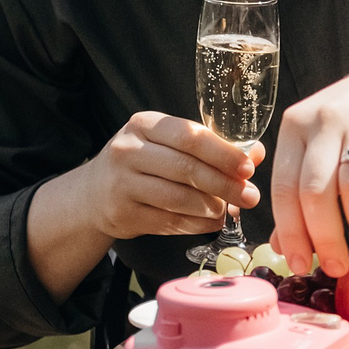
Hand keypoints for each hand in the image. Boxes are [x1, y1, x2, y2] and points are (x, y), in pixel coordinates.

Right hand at [27, 113, 259, 298]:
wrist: (93, 194)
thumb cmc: (142, 162)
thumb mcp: (168, 144)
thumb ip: (210, 146)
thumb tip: (256, 154)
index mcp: (144, 124)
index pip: (189, 136)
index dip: (223, 153)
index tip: (248, 167)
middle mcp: (128, 151)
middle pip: (186, 168)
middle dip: (224, 185)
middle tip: (250, 196)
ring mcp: (122, 184)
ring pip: (178, 198)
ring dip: (212, 207)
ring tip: (229, 209)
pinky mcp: (123, 215)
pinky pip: (169, 222)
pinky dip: (197, 224)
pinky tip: (212, 222)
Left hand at [270, 22, 348, 277]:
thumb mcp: (322, 146)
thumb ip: (300, 190)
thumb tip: (284, 246)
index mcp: (296, 128)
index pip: (283, 189)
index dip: (291, 233)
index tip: (302, 264)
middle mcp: (324, 121)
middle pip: (315, 191)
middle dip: (325, 238)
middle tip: (336, 266)